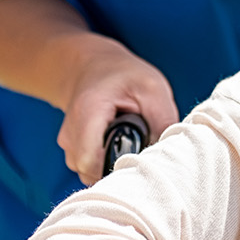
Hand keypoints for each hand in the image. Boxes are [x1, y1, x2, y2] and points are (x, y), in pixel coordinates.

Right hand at [55, 37, 178, 184]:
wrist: (95, 65)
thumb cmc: (124, 75)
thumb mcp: (152, 88)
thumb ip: (164, 121)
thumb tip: (171, 154)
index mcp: (89, 112)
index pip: (91, 162)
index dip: (116, 170)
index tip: (139, 162)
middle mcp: (71, 131)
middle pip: (89, 173)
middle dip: (117, 170)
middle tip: (140, 153)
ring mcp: (68, 142)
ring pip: (87, 174)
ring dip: (110, 167)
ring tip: (129, 146)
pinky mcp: (71, 148)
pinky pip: (86, 169)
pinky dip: (103, 164)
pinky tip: (117, 147)